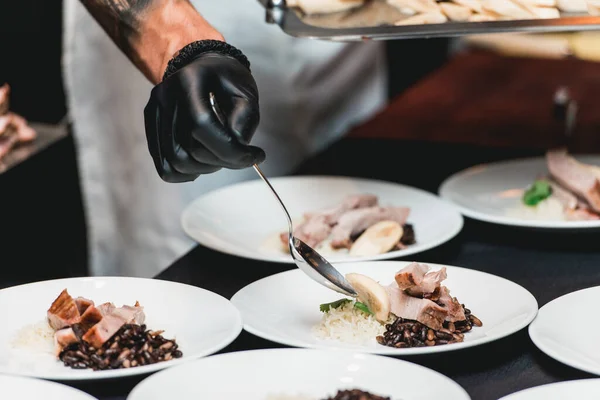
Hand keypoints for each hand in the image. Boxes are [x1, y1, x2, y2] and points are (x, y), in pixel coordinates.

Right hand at [144, 51, 264, 182]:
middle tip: (240, 155)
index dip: (230, 150)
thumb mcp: (246, 93)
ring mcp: (154, 112)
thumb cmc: (228, 81)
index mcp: (189, 80)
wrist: (203, 70)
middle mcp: (165, 96)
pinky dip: (186, 173)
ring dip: (205, 168)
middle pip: (189, 148)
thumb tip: (236, 149)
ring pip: (176, 162)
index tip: (255, 156)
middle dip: (221, 160)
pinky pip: (164, 166)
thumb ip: (245, 120)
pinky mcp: (151, 128)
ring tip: (221, 155)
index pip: (202, 125)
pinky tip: (203, 164)